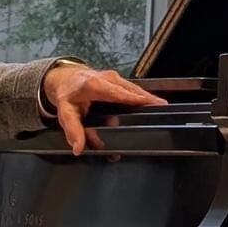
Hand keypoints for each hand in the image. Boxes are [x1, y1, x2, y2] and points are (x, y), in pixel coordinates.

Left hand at [42, 63, 166, 155]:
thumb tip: (78, 148)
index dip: (133, 97)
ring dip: (146, 98)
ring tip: (162, 107)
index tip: (148, 103)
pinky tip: (150, 104)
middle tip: (163, 107)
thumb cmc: (67, 94)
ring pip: (134, 88)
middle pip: (131, 89)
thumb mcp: (65, 113)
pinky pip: (132, 89)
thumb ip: (73, 130)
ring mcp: (114, 78)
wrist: (65, 78)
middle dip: (147, 98)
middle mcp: (107, 78)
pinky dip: (141, 97)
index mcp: (94, 85)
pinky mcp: (118, 80)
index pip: (117, 92)